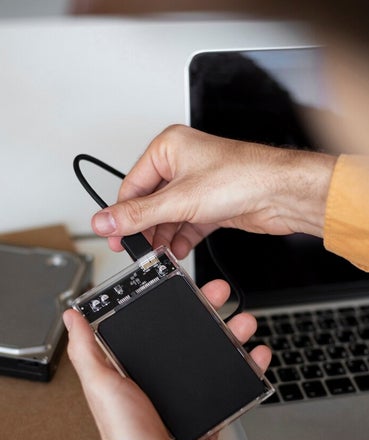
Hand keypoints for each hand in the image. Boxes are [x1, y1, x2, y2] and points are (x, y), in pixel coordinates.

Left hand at [63, 279, 270, 439]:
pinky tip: (257, 354)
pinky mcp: (210, 407)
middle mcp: (163, 375)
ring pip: (216, 351)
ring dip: (232, 332)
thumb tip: (72, 317)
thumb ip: (87, 349)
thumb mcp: (101, 385)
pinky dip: (249, 365)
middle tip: (219, 293)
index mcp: (137, 366)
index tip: (181, 285)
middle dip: (208, 308)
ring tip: (243, 322)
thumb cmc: (126, 435)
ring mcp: (189, 390)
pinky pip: (233, 380)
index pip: (157, 325)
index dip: (171, 302)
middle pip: (191, 332)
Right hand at [91, 125, 335, 258]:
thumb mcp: (179, 199)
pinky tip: (176, 250)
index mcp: (168, 148)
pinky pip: (186, 223)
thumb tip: (105, 220)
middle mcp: (182, 164)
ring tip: (158, 254)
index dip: (122, 214)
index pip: (132, 185)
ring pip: (168, 215)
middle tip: (137, 250)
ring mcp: (197, 185)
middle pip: (150, 202)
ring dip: (163, 236)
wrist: (282, 194)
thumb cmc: (242, 177)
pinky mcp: (211, 204)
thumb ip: (138, 214)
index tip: (114, 235)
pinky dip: (181, 238)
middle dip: (146, 228)